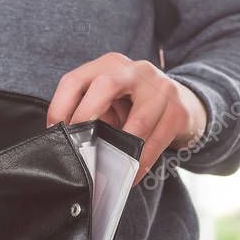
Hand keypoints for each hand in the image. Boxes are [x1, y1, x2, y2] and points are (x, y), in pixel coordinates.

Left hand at [47, 53, 207, 180]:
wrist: (184, 104)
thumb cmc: (137, 106)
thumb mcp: (112, 102)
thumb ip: (92, 114)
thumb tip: (69, 142)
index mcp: (111, 65)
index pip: (76, 80)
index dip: (60, 107)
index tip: (55, 132)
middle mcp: (136, 70)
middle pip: (105, 85)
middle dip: (86, 116)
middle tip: (78, 145)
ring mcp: (161, 89)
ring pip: (137, 122)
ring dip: (120, 151)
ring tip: (106, 170)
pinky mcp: (178, 111)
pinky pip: (156, 141)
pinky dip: (141, 162)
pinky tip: (131, 174)